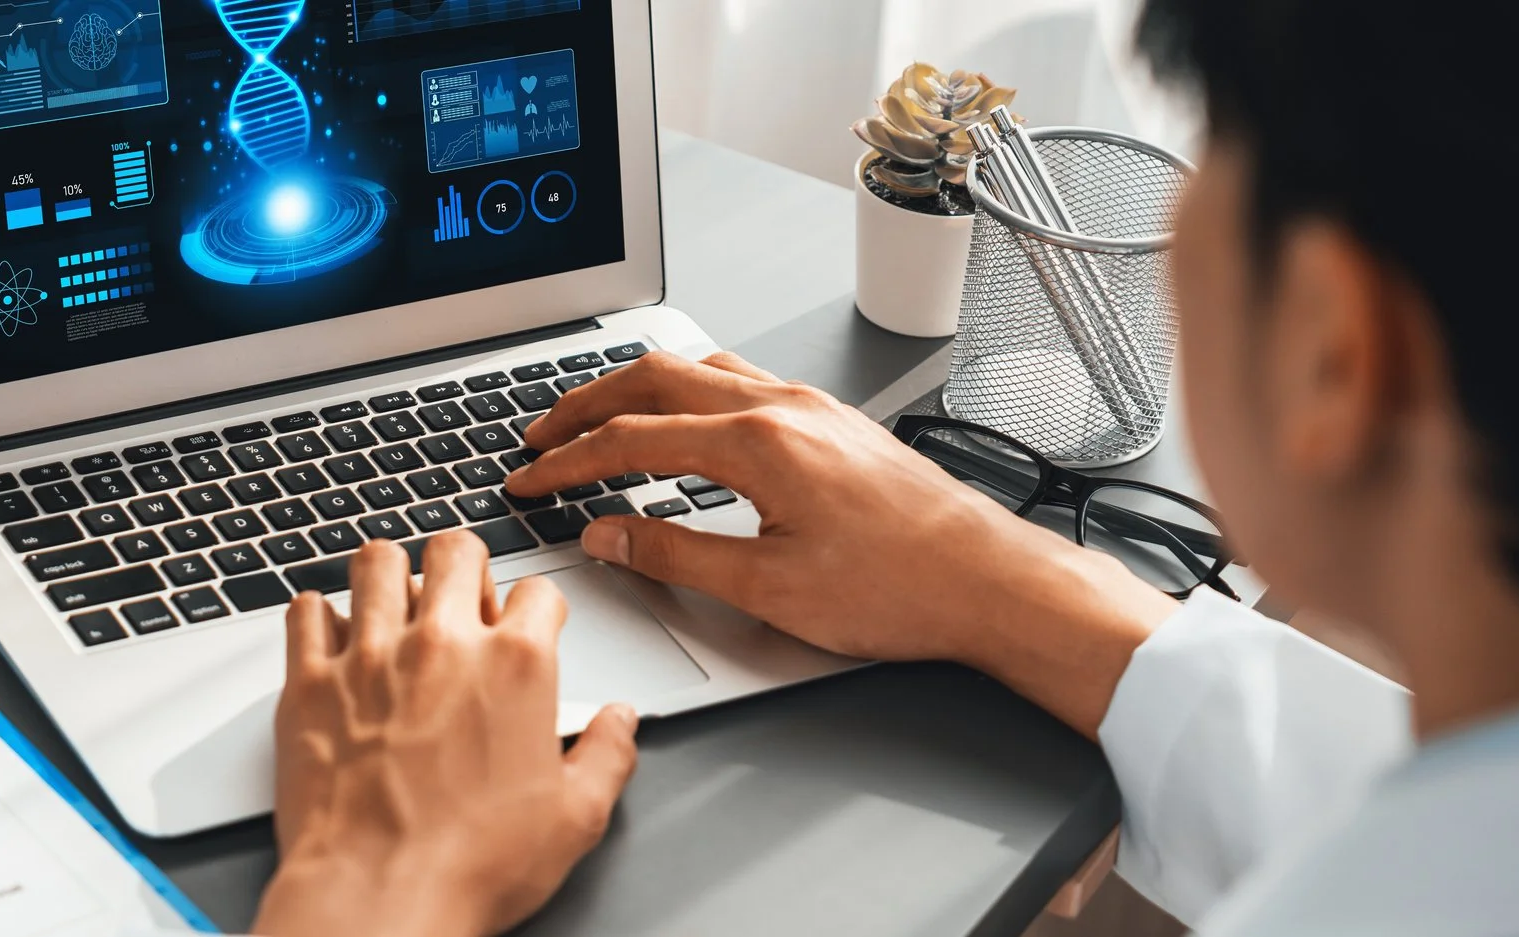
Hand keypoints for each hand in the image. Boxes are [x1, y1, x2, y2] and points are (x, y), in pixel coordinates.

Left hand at [252, 534, 639, 936]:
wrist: (378, 897)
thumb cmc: (469, 865)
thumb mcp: (575, 819)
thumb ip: (607, 756)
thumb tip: (621, 723)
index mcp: (515, 666)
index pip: (539, 590)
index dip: (539, 607)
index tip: (529, 626)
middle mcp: (442, 644)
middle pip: (456, 550)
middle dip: (465, 566)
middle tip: (462, 599)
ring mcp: (370, 656)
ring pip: (377, 561)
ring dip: (391, 574)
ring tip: (396, 601)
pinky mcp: (310, 681)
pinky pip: (307, 610)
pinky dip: (320, 616)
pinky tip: (334, 637)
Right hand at [505, 351, 1176, 736]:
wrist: (988, 582)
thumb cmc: (899, 589)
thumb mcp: (767, 589)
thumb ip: (673, 556)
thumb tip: (608, 536)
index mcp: (756, 443)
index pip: (630, 439)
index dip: (567, 463)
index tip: (529, 481)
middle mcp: (781, 408)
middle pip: (653, 379)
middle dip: (584, 405)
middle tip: (539, 435)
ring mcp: (809, 407)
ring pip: (697, 369)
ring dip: (634, 387)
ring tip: (595, 416)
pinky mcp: (830, 421)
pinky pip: (738, 379)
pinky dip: (686, 389)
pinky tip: (681, 414)